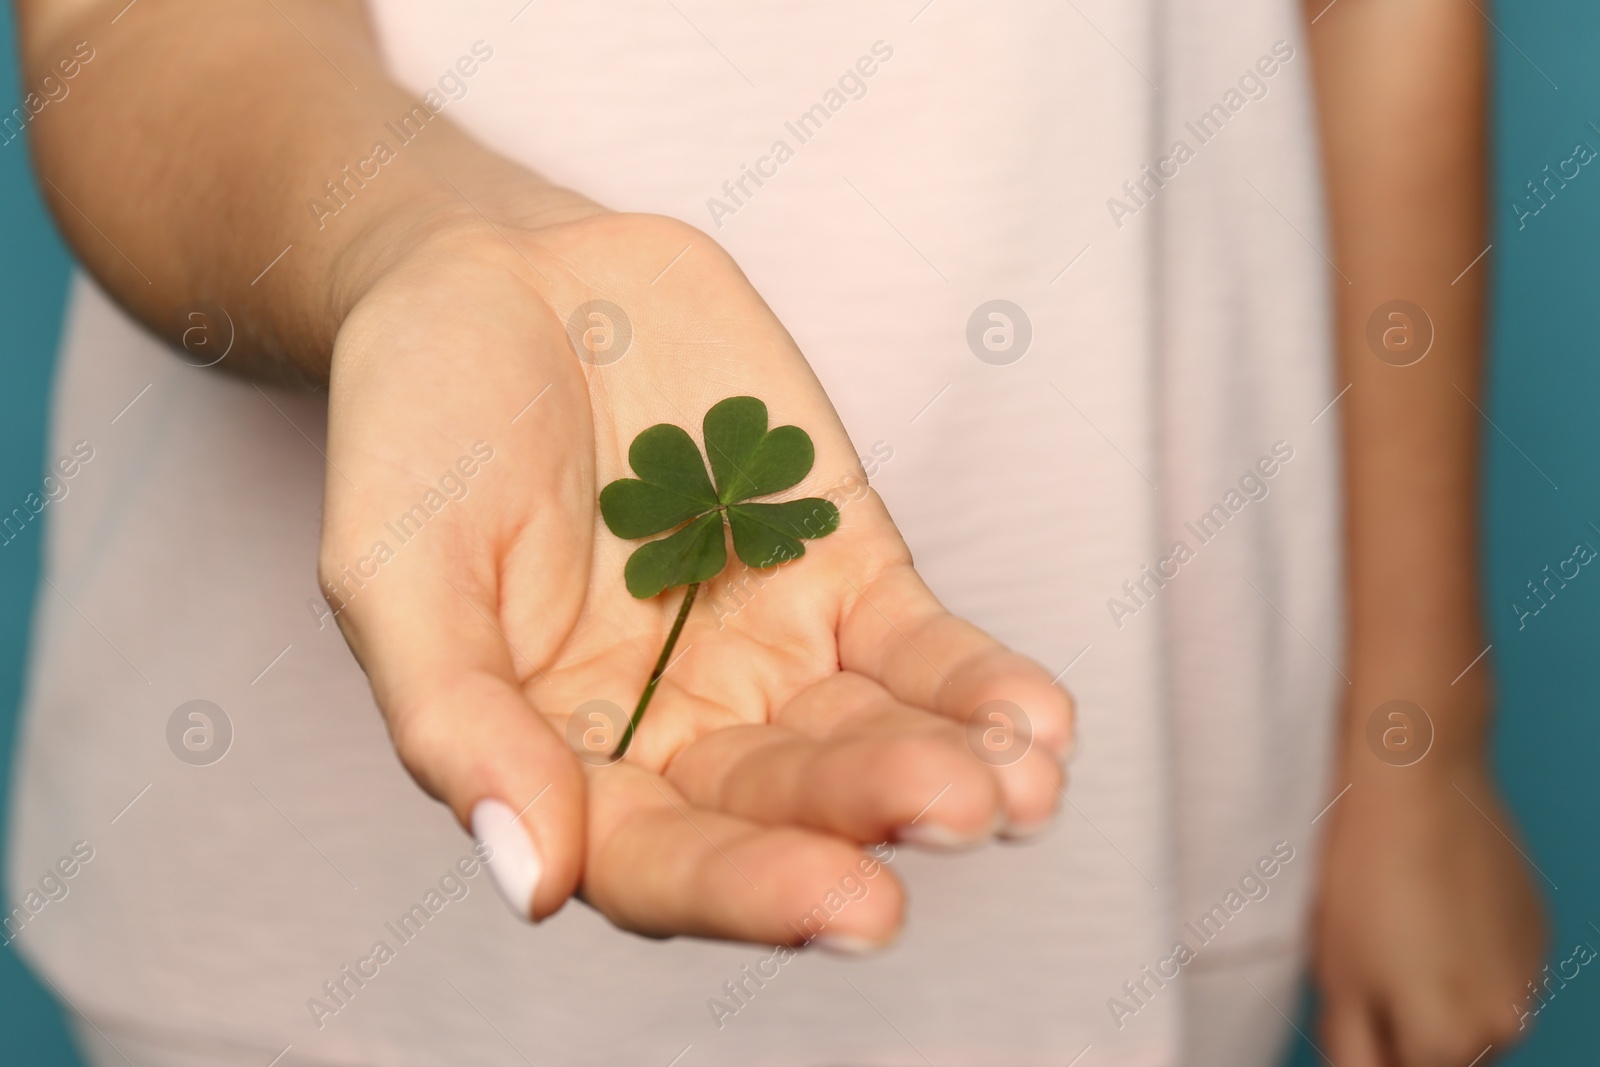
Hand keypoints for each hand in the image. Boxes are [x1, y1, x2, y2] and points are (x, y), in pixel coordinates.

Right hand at [318, 206, 1071, 945]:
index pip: (660, 861)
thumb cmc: (422, 427)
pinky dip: (975, 682)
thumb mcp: (395, 567)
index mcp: (561, 758)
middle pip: (784, 804)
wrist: (506, 279)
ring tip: (1020, 782)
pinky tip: (1036, 718)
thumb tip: (531, 884)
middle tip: (958, 812)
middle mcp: (676, 725)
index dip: (751, 890)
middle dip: (870, 814)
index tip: (847, 902)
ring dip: (949, 763)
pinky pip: (918, 645)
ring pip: (868, 733)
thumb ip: (456, 720)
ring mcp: (770, 647)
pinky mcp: (840, 564)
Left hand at [1314, 725, 1544, 1065]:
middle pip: (1443, 1052)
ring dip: (1434, 991)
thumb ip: (1354, 1046)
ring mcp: (1529, 976)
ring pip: (1469, 1010)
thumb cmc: (1364, 876)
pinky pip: (1492, 965)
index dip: (1367, 1044)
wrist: (1417, 784)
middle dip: (1402, 1025)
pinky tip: (1425, 904)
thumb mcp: (1336, 977)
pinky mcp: (1536, 931)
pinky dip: (1461, 953)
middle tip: (1362, 962)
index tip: (1348, 1007)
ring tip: (1393, 927)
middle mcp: (1505, 1022)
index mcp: (1452, 1043)